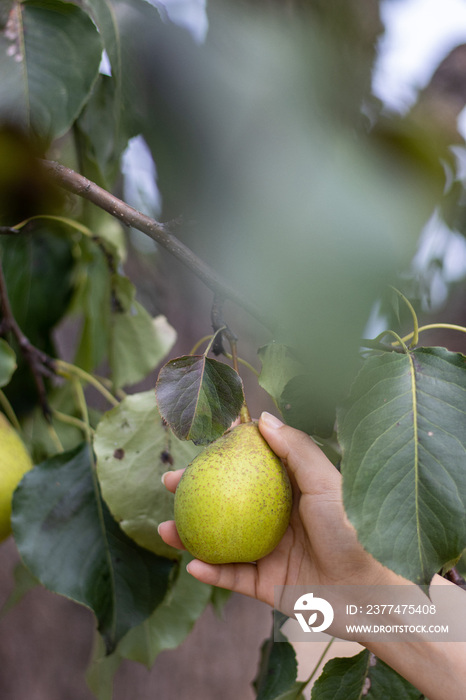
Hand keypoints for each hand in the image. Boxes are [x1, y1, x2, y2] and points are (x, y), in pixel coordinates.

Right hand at [158, 412, 399, 608]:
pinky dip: (211, 572)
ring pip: (221, 540)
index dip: (223, 456)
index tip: (200, 445)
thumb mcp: (326, 481)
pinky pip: (232, 576)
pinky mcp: (267, 585)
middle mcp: (277, 519)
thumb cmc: (354, 530)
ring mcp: (270, 552)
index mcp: (291, 492)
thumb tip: (262, 417)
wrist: (373, 594)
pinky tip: (192, 564)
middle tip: (169, 481)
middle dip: (194, 492)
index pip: (249, 468)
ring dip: (190, 535)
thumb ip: (295, 449)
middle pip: (226, 501)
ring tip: (165, 529)